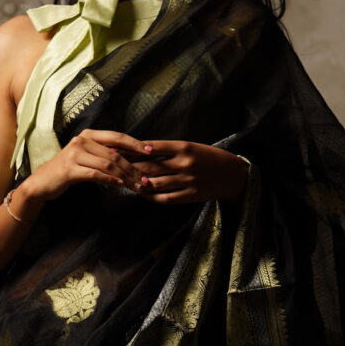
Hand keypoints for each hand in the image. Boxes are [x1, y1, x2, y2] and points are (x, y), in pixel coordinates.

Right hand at [23, 129, 148, 201]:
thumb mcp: (87, 157)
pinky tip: (120, 184)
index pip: (117, 137)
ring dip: (125, 176)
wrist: (43, 182)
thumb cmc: (68, 170)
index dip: (135, 143)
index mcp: (88, 135)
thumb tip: (130, 157)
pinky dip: (110, 179)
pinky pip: (96, 174)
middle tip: (146, 179)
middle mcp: (81, 141)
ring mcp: (75, 154)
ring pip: (108, 164)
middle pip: (115, 153)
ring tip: (136, 185)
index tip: (151, 151)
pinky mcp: (70, 169)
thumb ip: (104, 154)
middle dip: (133, 167)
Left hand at [117, 139, 248, 203]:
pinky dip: (150, 196)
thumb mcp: (190, 147)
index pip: (151, 148)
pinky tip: (142, 193)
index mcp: (184, 147)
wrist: (232, 174)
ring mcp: (187, 181)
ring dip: (137, 184)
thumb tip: (141, 149)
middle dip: (129, 167)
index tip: (116, 150)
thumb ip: (168, 149)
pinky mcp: (190, 196)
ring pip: (154, 184)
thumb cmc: (207, 157)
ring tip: (124, 182)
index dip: (131, 150)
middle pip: (149, 167)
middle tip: (113, 168)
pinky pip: (165, 198)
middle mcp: (184, 164)